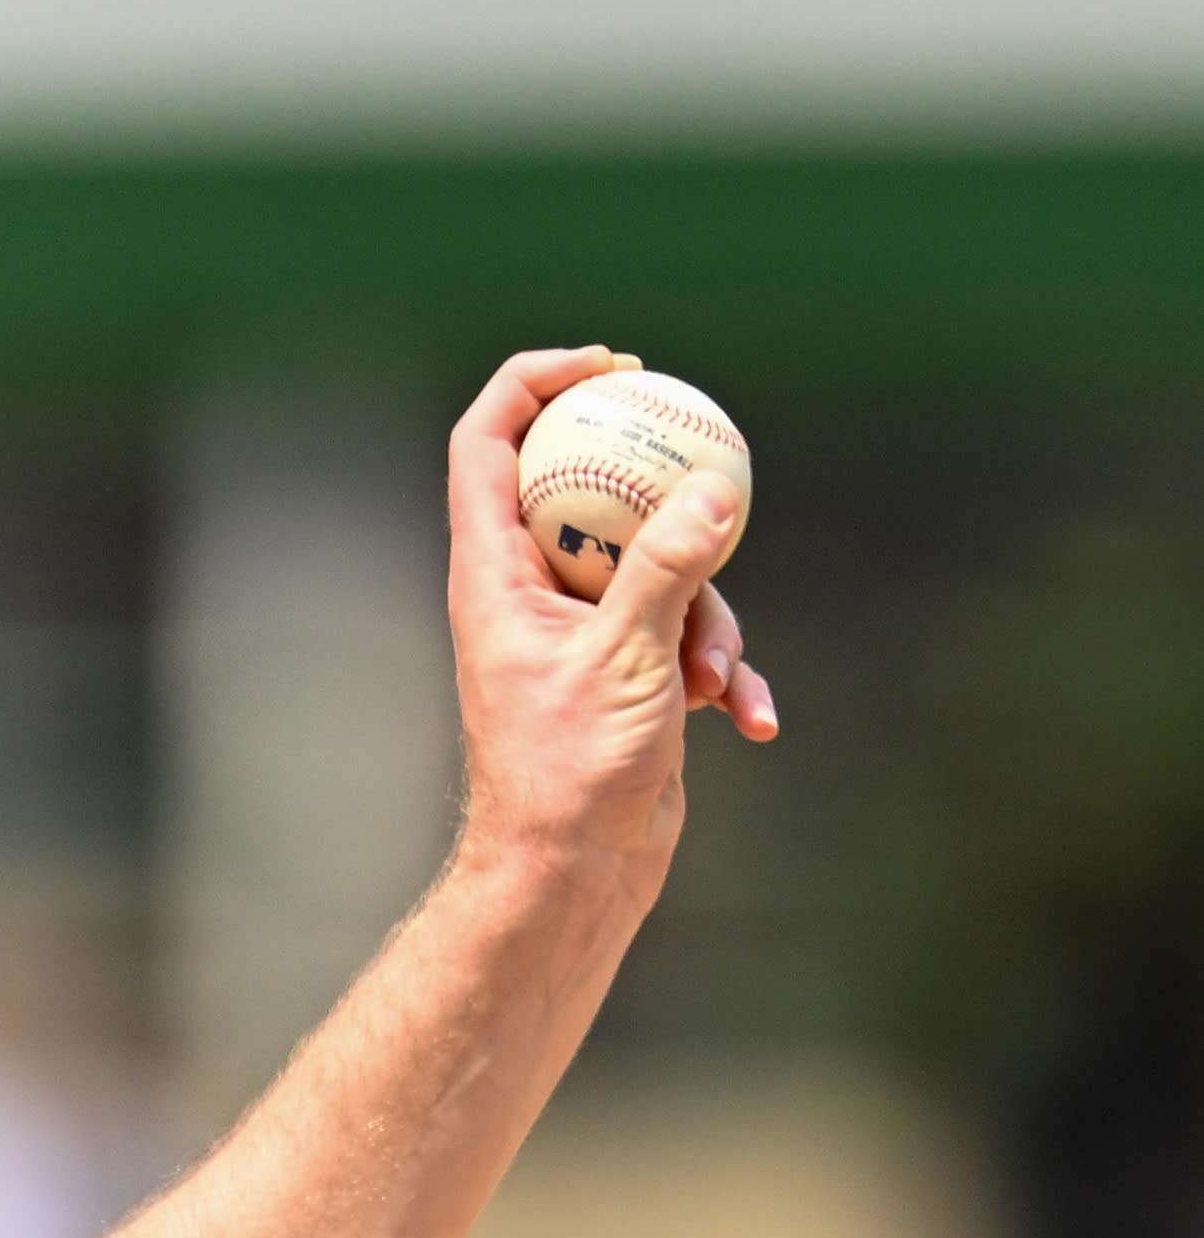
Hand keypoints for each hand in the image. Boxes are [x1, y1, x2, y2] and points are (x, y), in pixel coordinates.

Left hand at [440, 347, 780, 907]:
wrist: (570, 875)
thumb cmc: (567, 776)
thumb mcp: (627, 659)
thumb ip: (669, 567)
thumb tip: (712, 483)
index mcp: (492, 573)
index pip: (486, 442)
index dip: (534, 381)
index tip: (609, 362)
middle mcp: (527, 591)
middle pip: (588, 488)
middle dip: (662, 496)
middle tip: (714, 470)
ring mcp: (579, 630)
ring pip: (658, 567)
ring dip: (708, 615)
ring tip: (712, 678)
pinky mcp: (626, 671)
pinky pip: (685, 635)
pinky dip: (722, 669)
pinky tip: (750, 718)